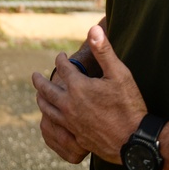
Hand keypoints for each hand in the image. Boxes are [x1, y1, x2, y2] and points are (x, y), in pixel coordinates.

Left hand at [32, 24, 148, 163]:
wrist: (134, 141)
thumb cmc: (129, 105)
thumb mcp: (119, 74)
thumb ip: (103, 51)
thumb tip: (93, 28)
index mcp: (78, 87)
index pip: (63, 68)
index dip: (60, 60)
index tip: (60, 56)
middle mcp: (69, 104)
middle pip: (47, 90)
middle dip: (40, 81)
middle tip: (34, 75)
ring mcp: (70, 122)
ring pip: (47, 109)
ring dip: (41, 99)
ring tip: (39, 95)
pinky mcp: (74, 135)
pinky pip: (54, 125)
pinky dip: (48, 118)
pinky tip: (50, 119)